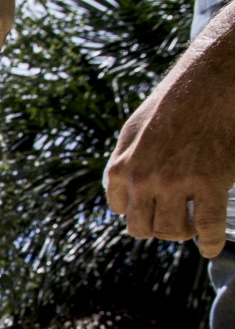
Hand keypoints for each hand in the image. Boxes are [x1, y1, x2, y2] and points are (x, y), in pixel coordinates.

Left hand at [105, 50, 234, 257]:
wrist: (208, 80)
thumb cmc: (173, 102)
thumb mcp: (133, 130)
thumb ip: (124, 160)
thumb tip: (119, 185)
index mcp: (121, 168)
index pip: (121, 209)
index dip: (137, 213)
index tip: (151, 211)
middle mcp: (143, 180)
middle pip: (142, 228)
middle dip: (156, 229)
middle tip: (173, 223)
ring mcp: (175, 183)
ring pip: (171, 230)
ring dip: (180, 234)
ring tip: (191, 228)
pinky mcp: (208, 182)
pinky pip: (206, 224)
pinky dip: (209, 242)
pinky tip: (210, 248)